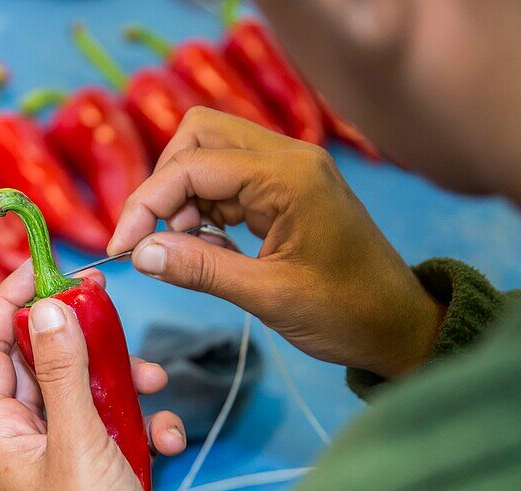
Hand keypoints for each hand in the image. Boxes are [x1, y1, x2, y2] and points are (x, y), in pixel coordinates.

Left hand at [0, 264, 185, 490]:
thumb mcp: (80, 441)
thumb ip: (65, 371)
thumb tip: (49, 307)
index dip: (7, 302)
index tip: (41, 267)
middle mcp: (24, 438)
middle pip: (40, 360)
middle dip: (78, 334)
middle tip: (107, 303)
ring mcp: (62, 453)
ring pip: (84, 387)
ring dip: (121, 378)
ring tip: (155, 380)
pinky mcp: (99, 466)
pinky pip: (115, 422)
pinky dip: (142, 421)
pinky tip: (167, 438)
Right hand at [110, 107, 444, 378]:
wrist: (398, 325)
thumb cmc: (345, 314)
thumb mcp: (267, 297)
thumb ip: (200, 269)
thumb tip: (140, 253)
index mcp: (289, 178)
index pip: (193, 165)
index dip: (147, 203)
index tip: (122, 247)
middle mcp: (289, 159)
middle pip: (200, 135)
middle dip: (164, 184)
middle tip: (155, 238)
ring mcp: (289, 171)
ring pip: (211, 153)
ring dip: (183, 196)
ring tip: (184, 249)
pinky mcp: (287, 189)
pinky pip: (229, 179)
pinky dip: (205, 207)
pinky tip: (207, 247)